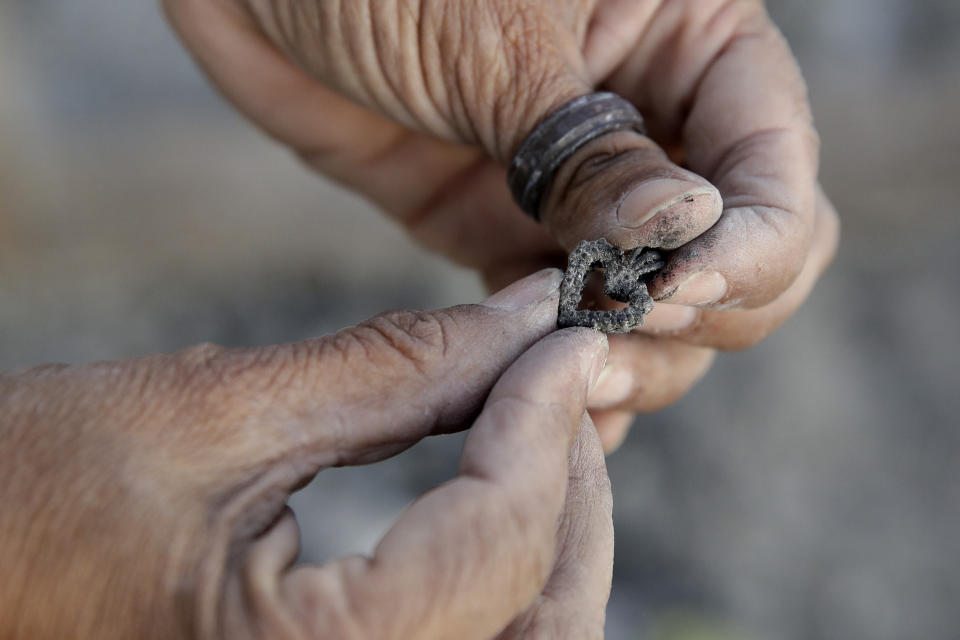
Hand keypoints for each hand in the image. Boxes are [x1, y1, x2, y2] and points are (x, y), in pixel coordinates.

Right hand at [0, 270, 612, 639]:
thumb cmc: (26, 497)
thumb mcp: (217, 414)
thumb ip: (394, 369)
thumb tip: (521, 322)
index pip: (500, 540)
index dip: (545, 422)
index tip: (567, 338)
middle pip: (547, 615)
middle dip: (570, 490)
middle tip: (561, 383)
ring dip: (553, 533)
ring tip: (536, 429)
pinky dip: (506, 570)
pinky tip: (496, 491)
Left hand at [164, 0, 838, 448]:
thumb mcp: (494, 40)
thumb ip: (588, 150)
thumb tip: (684, 237)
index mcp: (688, 38)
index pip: (774, 166)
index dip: (752, 243)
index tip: (679, 288)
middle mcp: (649, 119)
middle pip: (740, 251)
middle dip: (699, 314)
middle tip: (613, 340)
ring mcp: (577, 186)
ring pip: (657, 302)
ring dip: (637, 359)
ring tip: (570, 386)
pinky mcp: (502, 232)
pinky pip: (561, 315)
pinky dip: (563, 368)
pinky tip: (549, 412)